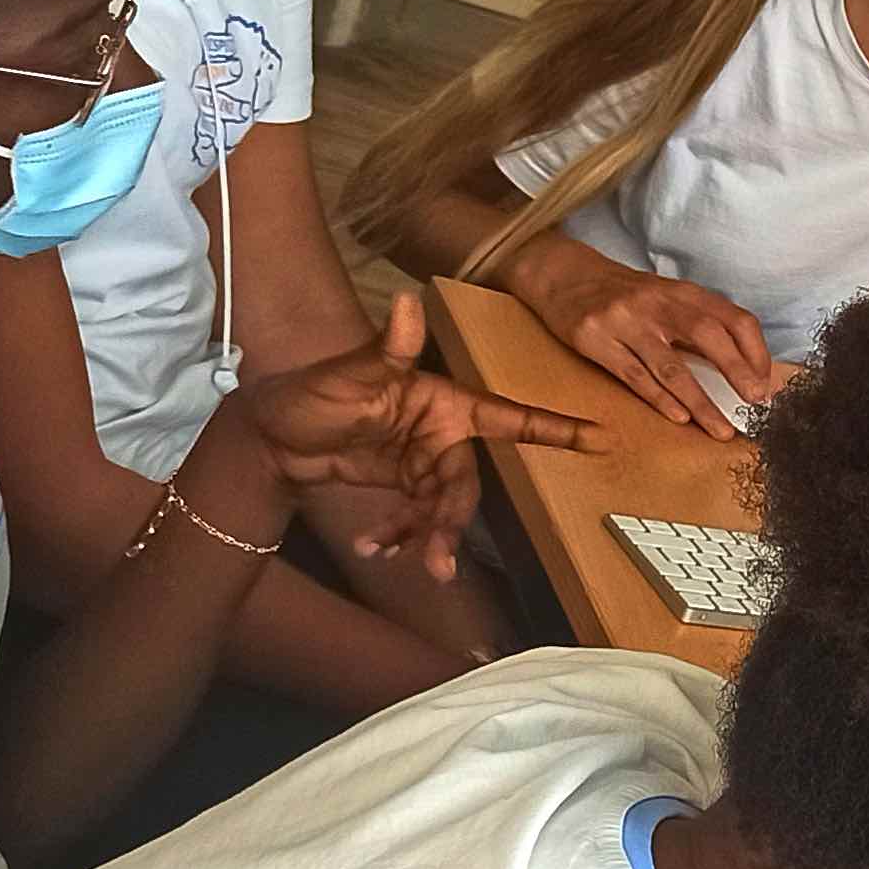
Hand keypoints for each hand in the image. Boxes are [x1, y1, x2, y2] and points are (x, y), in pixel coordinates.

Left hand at [237, 293, 608, 580]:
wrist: (266, 438)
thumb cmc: (309, 394)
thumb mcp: (348, 375)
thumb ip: (386, 348)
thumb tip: (406, 302)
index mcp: (443, 403)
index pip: (508, 415)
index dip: (555, 428)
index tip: (601, 437)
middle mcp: (441, 434)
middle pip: (466, 486)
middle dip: (452, 524)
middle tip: (440, 562)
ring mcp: (422, 462)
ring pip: (443, 509)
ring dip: (428, 538)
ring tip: (412, 565)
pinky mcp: (401, 486)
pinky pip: (415, 517)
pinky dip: (400, 535)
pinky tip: (377, 549)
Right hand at [527, 252, 773, 439]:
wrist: (563, 275)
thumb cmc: (625, 294)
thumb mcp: (667, 297)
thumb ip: (700, 324)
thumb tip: (743, 365)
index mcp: (683, 292)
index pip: (733, 318)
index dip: (755, 350)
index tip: (766, 381)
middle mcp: (657, 303)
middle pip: (707, 335)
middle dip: (736, 370)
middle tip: (755, 401)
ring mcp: (625, 322)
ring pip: (670, 366)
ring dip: (699, 402)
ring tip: (720, 430)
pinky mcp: (595, 341)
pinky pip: (634, 375)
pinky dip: (660, 398)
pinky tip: (680, 418)